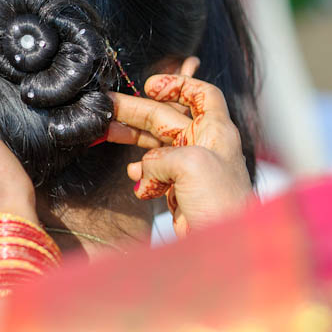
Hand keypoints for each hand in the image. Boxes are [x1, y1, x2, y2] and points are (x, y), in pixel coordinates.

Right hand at [106, 74, 252, 237]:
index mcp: (216, 131)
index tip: (151, 85)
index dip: (179, 84)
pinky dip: (143, 173)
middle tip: (108, 106)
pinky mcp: (181, 190)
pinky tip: (135, 177)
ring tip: (107, 132)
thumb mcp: (191, 165)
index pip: (203, 94)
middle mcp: (206, 146)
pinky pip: (156, 172)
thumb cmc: (219, 202)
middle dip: (138, 110)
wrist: (223, 247)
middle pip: (169, 117)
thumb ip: (163, 156)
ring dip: (134, 138)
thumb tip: (146, 169)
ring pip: (158, 144)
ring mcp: (192, 169)